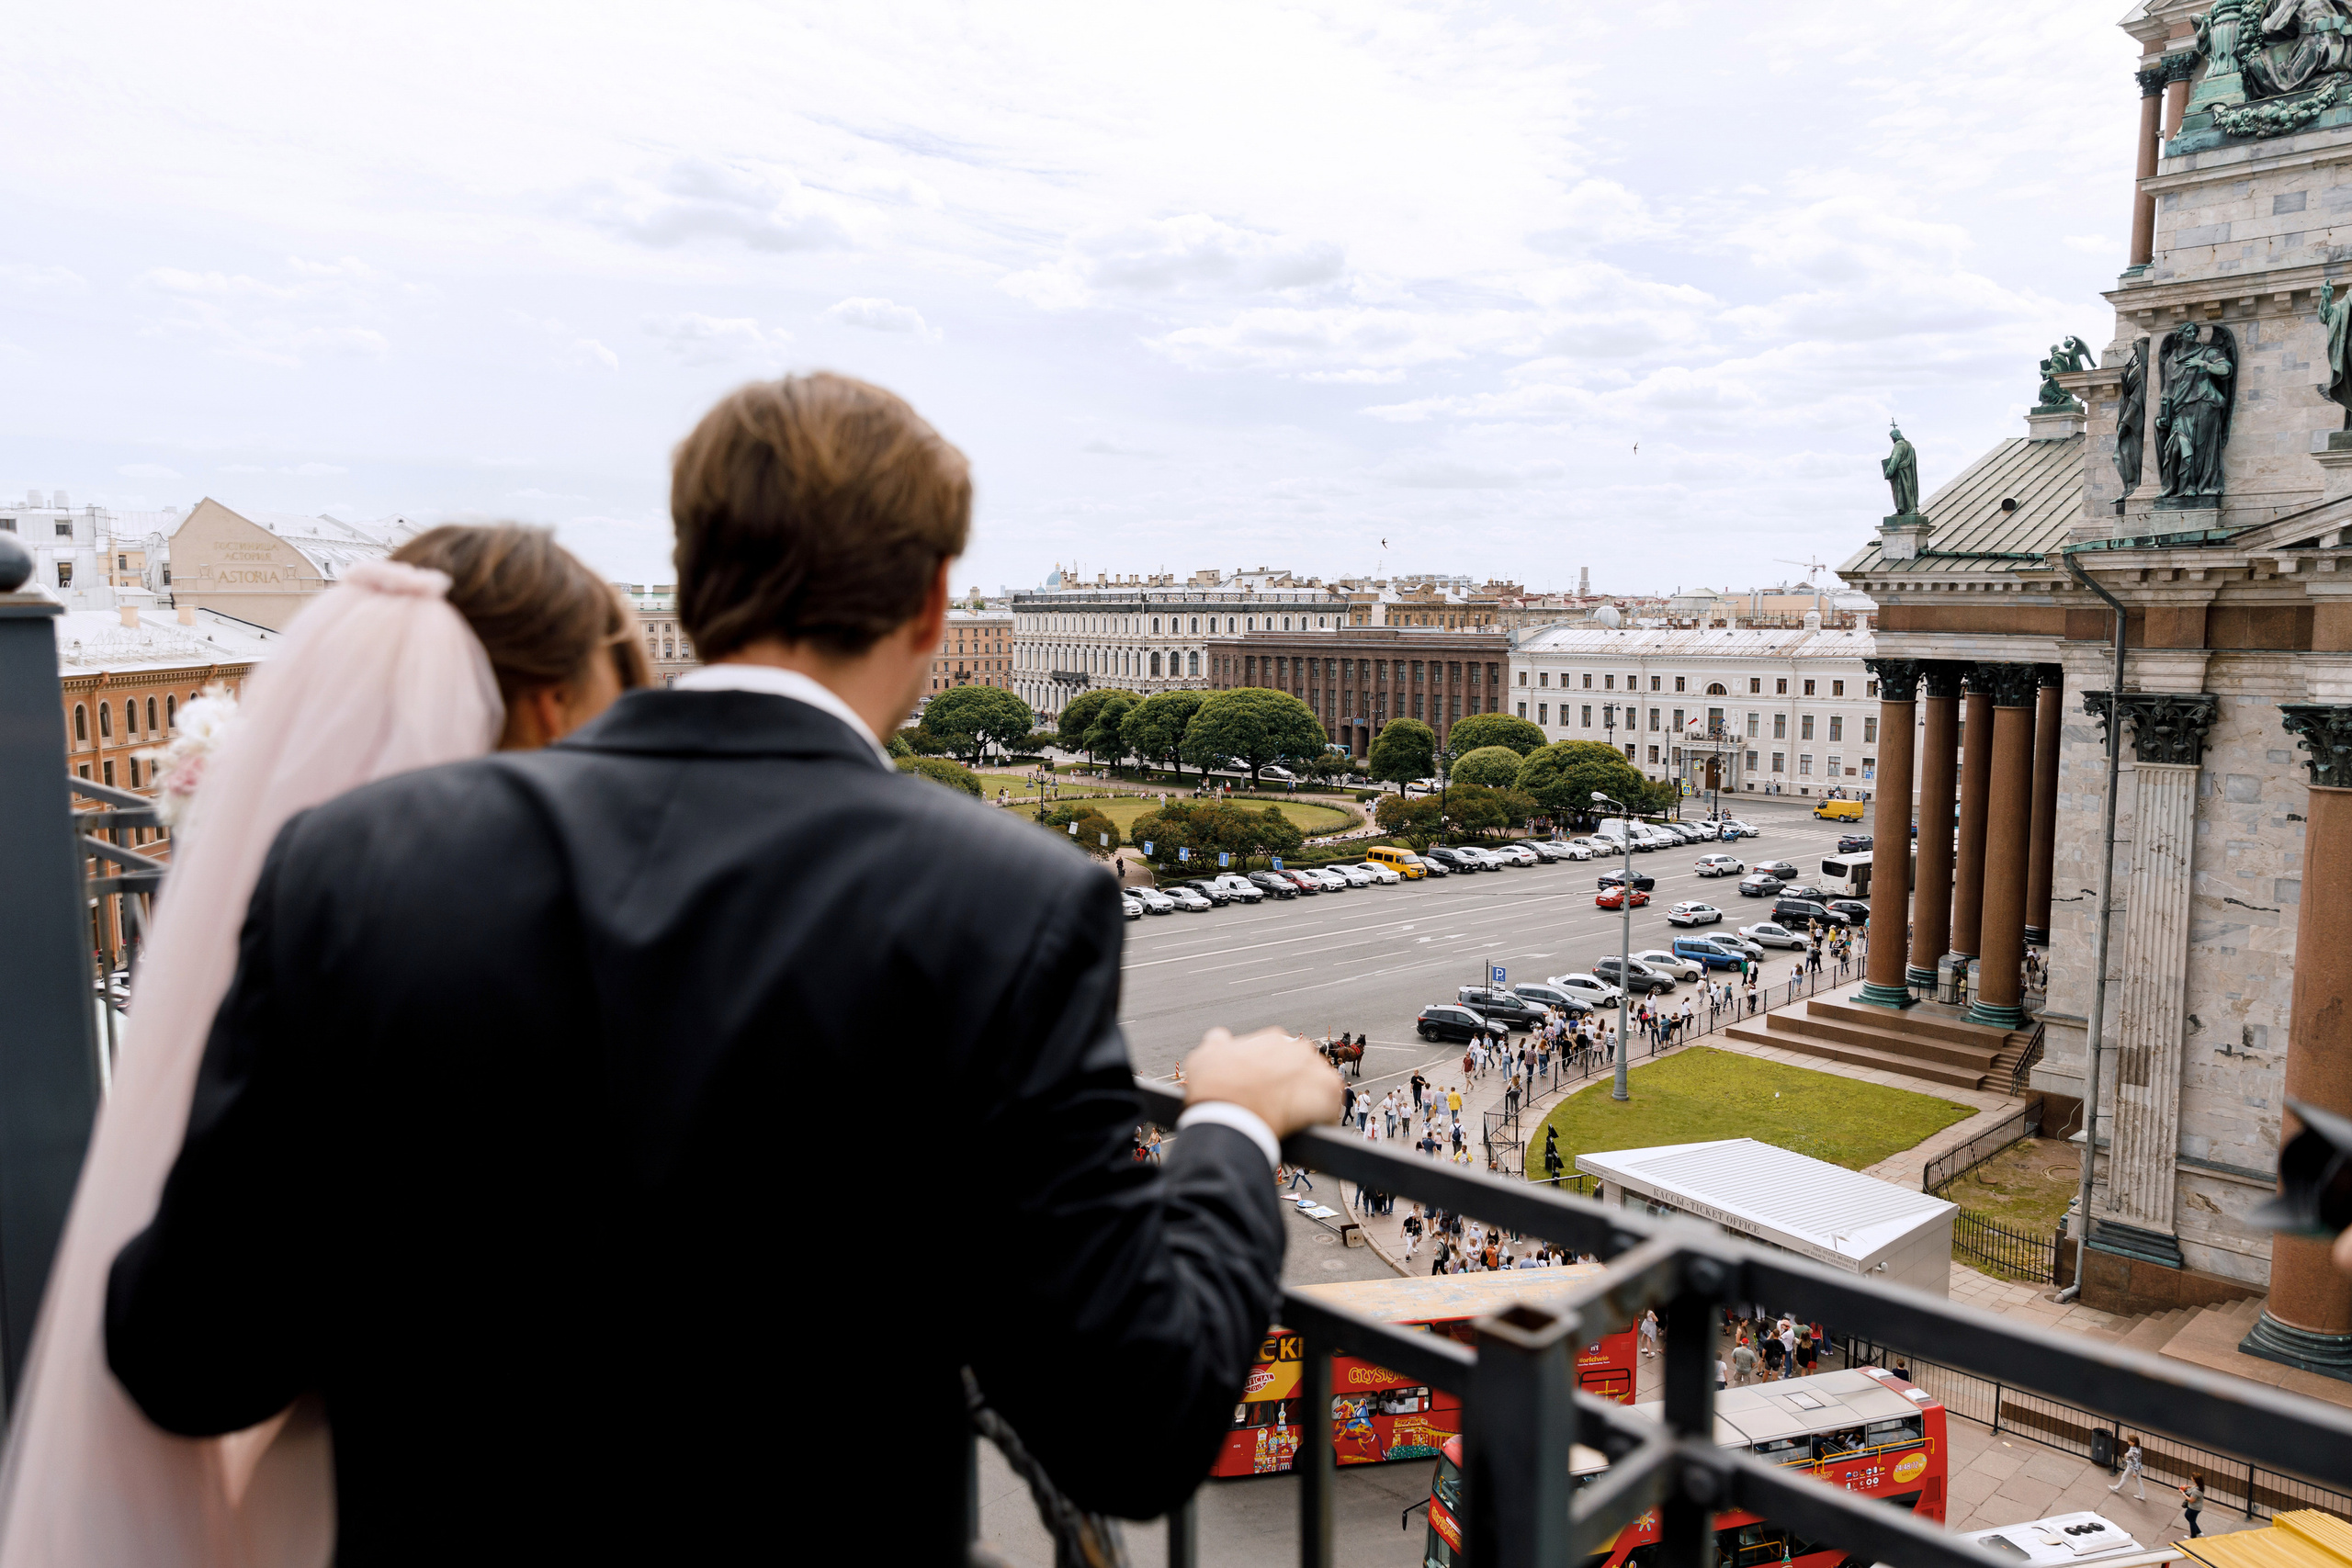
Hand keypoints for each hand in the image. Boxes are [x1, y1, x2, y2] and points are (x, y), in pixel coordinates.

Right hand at [1184, 1027, 1343, 1137]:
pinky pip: (1332, 1106)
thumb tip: (1221, 1038)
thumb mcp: (1204, 1057)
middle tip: (1279, 1109)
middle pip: (1302, 1071)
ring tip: (1294, 1122)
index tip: (1267, 1093)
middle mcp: (1297, 1049)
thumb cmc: (1214, 1091)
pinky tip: (1308, 1129)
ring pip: (1319, 1087)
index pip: (1281, 1058)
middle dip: (1293, 1088)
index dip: (1274, 1078)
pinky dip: (1323, 1119)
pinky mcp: (1329, 1093)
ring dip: (1310, 1103)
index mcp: (1272, 1039)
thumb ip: (1217, 1043)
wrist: (1229, 1120)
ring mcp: (1315, 1069)